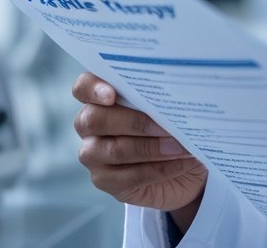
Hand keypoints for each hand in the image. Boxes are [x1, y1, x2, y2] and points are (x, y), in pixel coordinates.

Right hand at [72, 72, 207, 225]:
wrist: (183, 167)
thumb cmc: (174, 127)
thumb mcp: (171, 108)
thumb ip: (163, 97)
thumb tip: (178, 91)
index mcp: (101, 96)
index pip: (83, 86)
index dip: (92, 89)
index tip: (112, 95)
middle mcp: (90, 124)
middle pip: (94, 119)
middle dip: (134, 122)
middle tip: (166, 124)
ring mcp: (93, 153)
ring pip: (113, 150)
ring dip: (151, 148)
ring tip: (179, 146)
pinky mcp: (105, 180)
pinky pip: (127, 177)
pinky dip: (158, 169)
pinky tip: (180, 163)